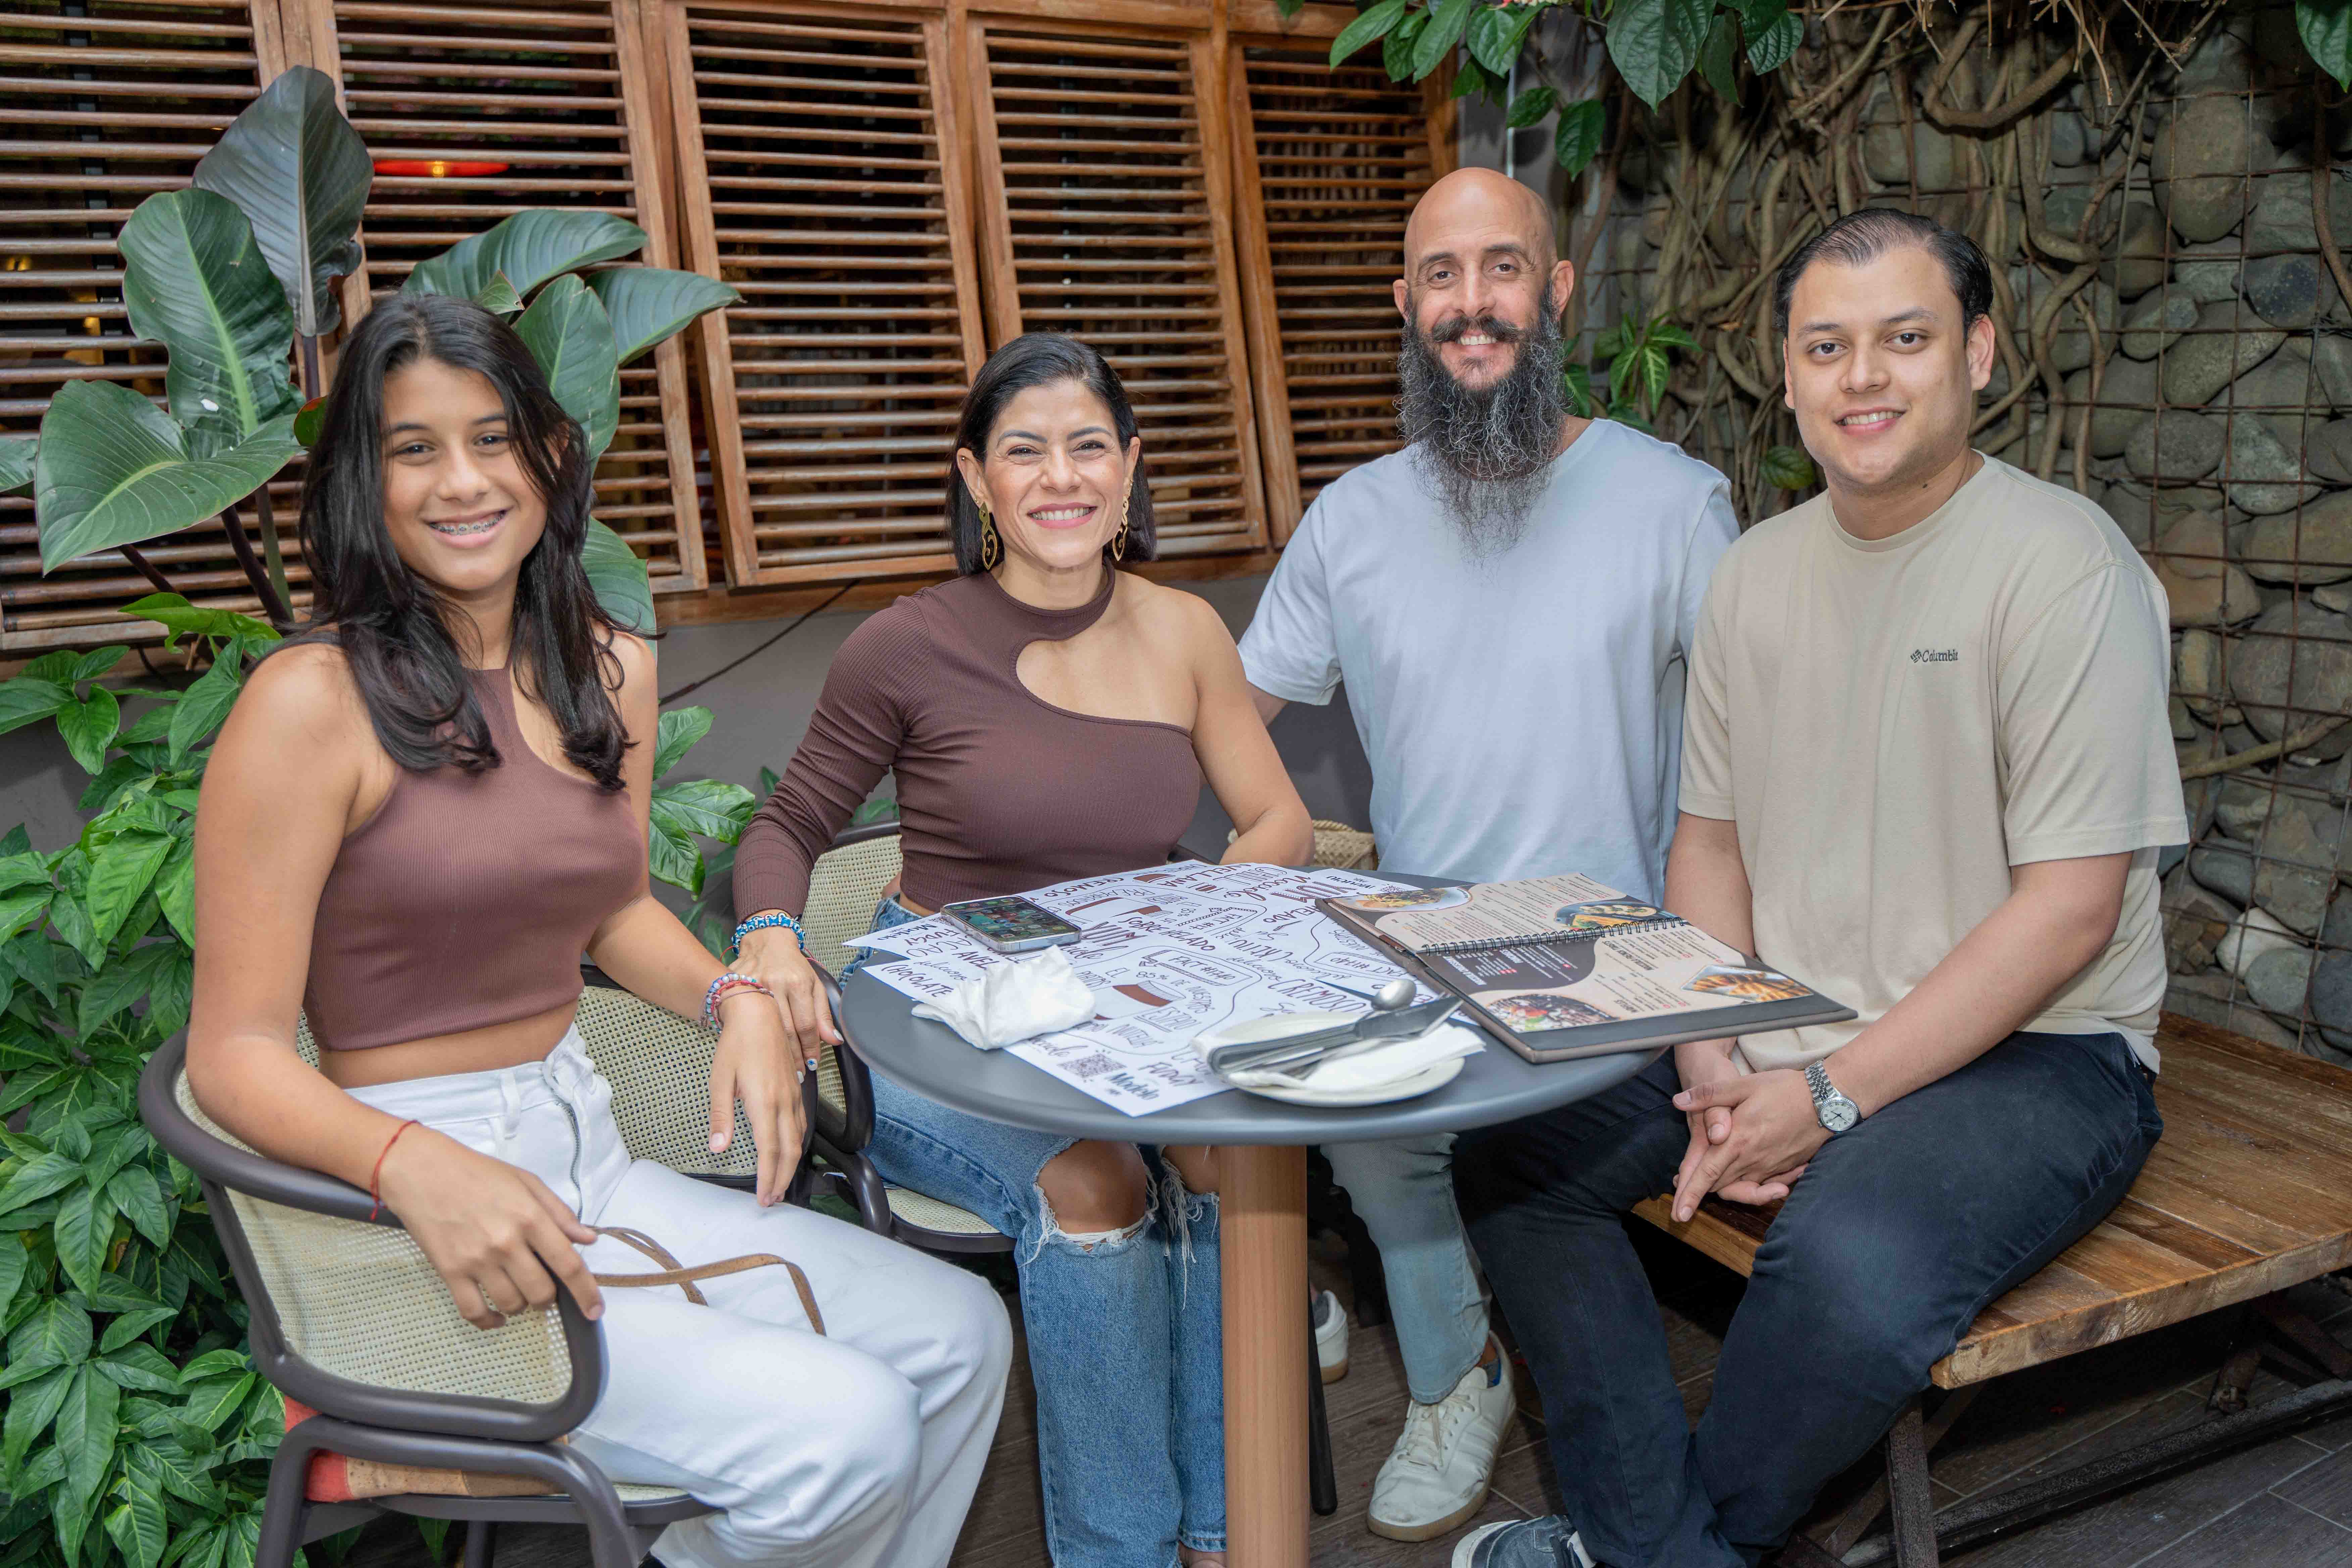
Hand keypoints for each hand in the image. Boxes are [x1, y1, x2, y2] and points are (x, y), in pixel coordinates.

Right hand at [376, 1127, 602, 1328]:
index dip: (587, 1293)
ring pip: (511, 1304)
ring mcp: (476, 1259)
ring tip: (517, 1290)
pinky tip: (496, 1316)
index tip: (595, 1310)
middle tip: (543, 1286)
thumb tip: (588, 1238)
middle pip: (541, 1292)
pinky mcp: (450, 1271)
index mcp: (530, 1218)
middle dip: (549, 1297)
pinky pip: (473, 1311)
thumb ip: (560, 1213)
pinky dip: (489, 1321)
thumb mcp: (527, 1182)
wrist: (422, 1171)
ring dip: (520, 1305)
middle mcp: (506, 1242)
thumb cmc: (477, 1173)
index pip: (568, 1265)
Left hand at [710, 988, 808, 1206]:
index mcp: (764, 1102)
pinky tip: (789, 1150)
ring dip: (791, 1164)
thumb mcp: (719, 1081)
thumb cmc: (735, 1045)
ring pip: (798, 1138)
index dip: (768, 1179)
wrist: (758, 1012)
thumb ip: (721, 1117)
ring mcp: (793, 1094)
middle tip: (772, 1200)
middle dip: (782, 1179)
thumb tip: (718, 1148)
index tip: (763, 1199)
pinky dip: (796, 1144)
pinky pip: (801, 1122)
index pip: (770, 1151)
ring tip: (780, 1183)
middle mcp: (784, 1101)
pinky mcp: (796, 1087)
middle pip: (789, 1150)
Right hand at [735, 922, 839, 1072]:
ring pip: (765, 1028)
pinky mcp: (736, 986)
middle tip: (799, 1073)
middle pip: (785, 1030)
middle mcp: (775, 984)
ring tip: (784, 1068)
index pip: (806, 1025)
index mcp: (798, 983)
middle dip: (794, 1056)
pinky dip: (754, 1035)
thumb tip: (835, 1040)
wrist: (766, 939)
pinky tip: (760, 1048)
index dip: (811, 1048)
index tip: (813, 1063)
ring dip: (776, 1051)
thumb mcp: (814, 984)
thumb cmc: (793, 964)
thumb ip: (823, 1013)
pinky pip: (746, 1017)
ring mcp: (753, 985)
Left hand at [1668, 1069, 1830, 1221]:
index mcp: (1737, 1141)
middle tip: (1683, 1192)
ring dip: (1726, 1187)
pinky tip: (1746, 1172)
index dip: (1690, 1194)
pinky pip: (1762, 1184)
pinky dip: (1751, 1183)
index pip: (1706, 1174)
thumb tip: (1678, 1100)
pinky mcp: (1785, 1168)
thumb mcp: (1743, 1085)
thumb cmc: (1784, 1089)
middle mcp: (1753, 1160)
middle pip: (1721, 1186)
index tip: (1680, 1214)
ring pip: (1741, 1187)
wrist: (1827, 1100)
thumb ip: (1709, 1095)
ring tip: (1711, 1181)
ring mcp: (1771, 1167)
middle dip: (1702, 1191)